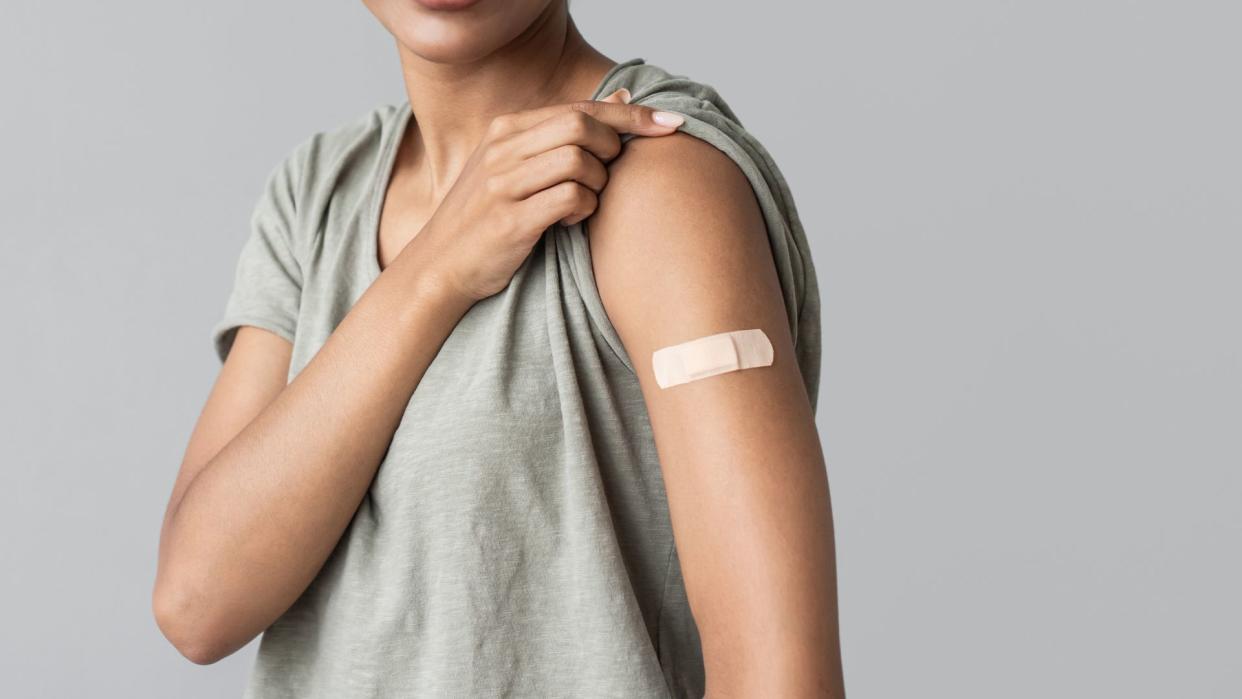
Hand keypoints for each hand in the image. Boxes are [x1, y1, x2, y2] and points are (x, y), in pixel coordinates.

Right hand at [414, 89, 684, 301]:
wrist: (440, 268)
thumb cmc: (488, 219)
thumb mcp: (517, 167)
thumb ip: (564, 136)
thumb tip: (623, 99)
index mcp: (506, 130)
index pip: (580, 108)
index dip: (632, 116)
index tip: (672, 125)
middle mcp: (502, 149)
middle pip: (581, 126)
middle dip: (613, 148)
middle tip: (610, 175)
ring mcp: (502, 183)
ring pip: (577, 159)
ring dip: (596, 183)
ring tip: (584, 203)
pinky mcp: (508, 219)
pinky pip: (568, 198)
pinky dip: (582, 208)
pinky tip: (571, 220)